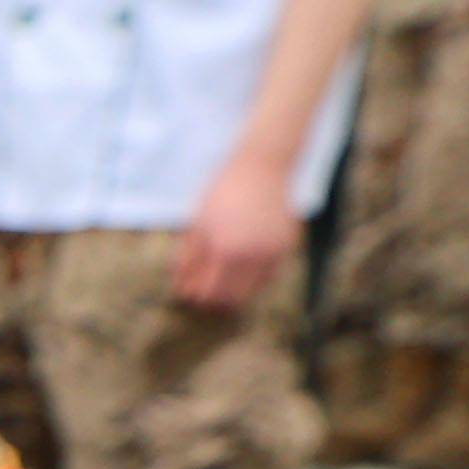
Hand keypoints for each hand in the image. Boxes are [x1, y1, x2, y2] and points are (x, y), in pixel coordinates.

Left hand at [171, 154, 299, 310]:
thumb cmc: (224, 192)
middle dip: (215, 301)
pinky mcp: (287, 247)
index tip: (187, 293)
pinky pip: (269, 276)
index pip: (210, 292)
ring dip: (236, 292)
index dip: (197, 297)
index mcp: (226, 250)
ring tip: (220, 278)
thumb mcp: (198, 223)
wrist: (263, 167)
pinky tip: (240, 266)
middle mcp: (253, 255)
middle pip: (232, 299)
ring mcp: (274, 253)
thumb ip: (189, 258)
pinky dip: (254, 279)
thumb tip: (181, 288)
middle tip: (203, 292)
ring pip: (253, 291)